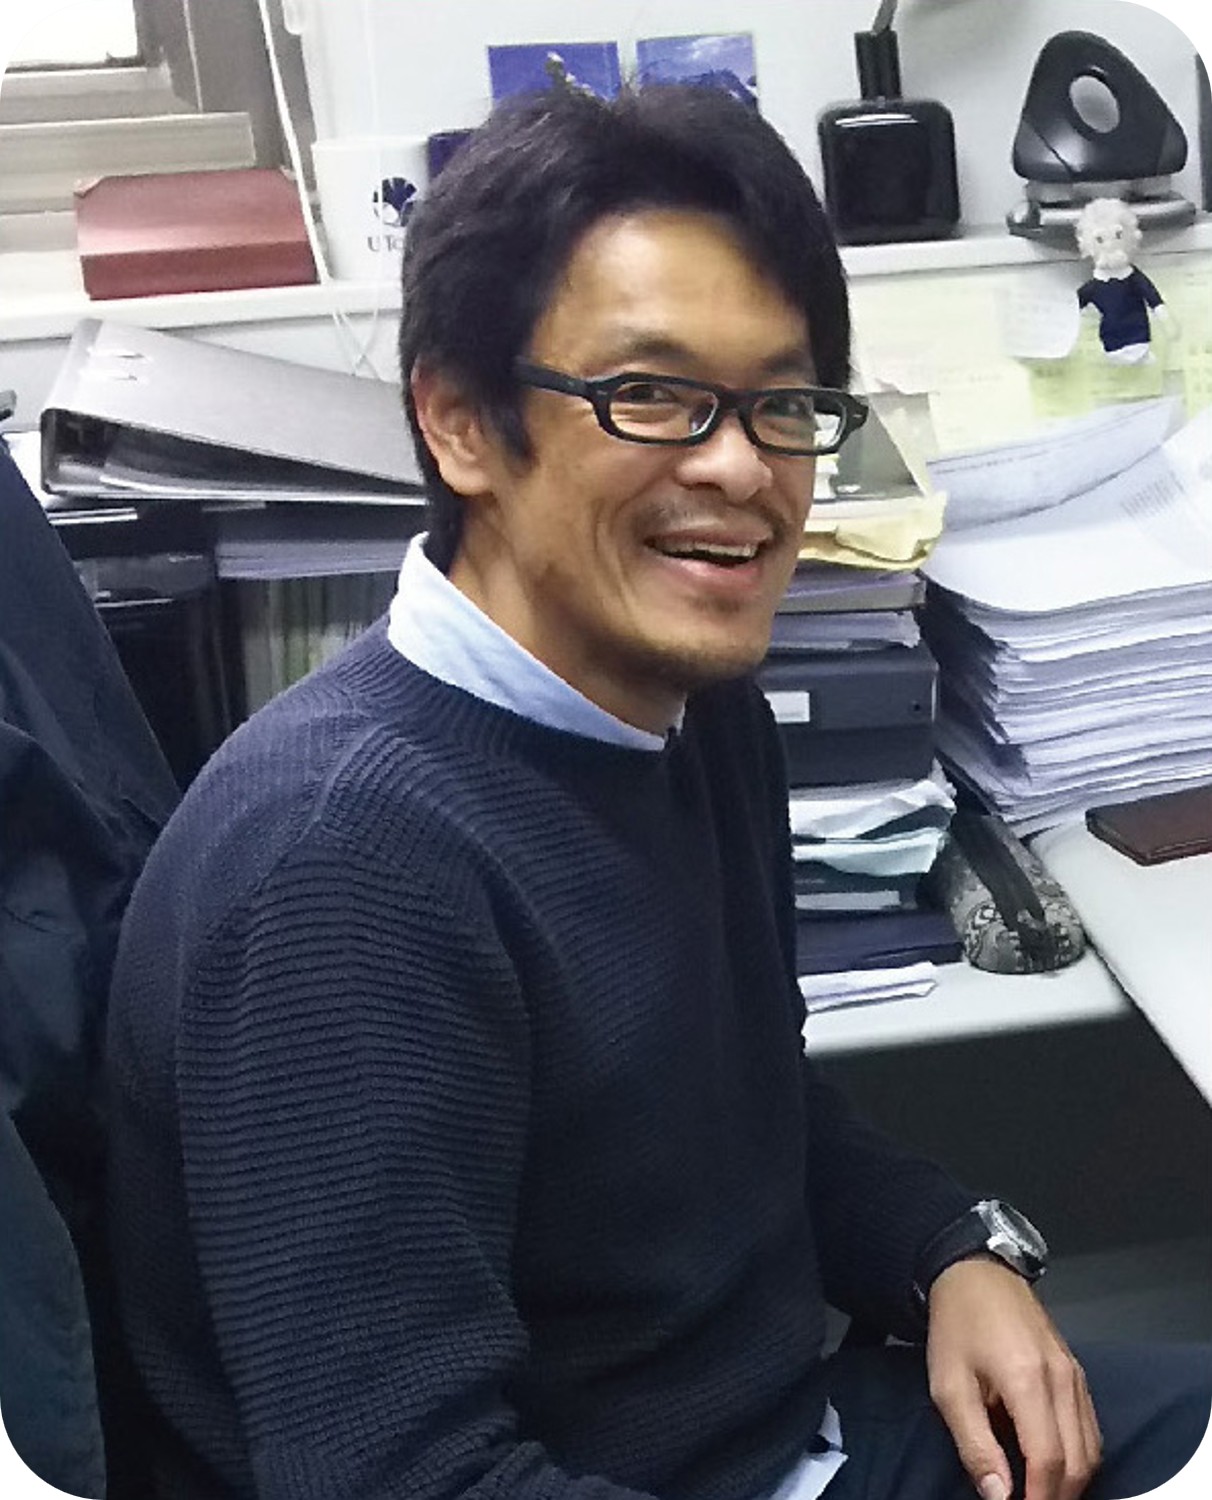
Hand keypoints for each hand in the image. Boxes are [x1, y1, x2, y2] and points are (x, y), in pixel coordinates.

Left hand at [926, 1256, 1101, 1499]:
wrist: (975, 1272)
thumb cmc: (957, 1324)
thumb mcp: (948, 1386)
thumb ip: (974, 1444)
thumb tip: (998, 1495)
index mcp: (1028, 1380)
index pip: (1050, 1460)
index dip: (1040, 1497)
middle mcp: (1061, 1378)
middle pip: (1078, 1460)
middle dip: (1058, 1494)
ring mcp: (1074, 1373)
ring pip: (1091, 1448)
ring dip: (1072, 1480)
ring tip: (1041, 1491)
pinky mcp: (1076, 1370)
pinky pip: (1090, 1426)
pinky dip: (1079, 1455)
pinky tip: (1055, 1465)